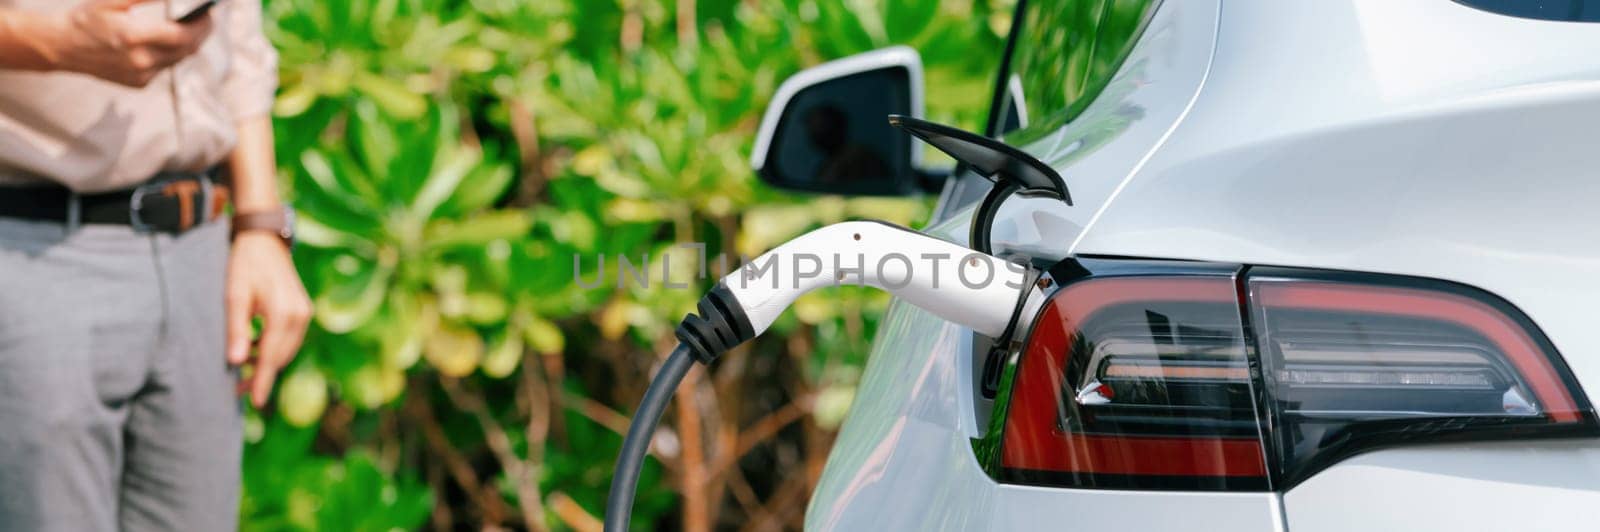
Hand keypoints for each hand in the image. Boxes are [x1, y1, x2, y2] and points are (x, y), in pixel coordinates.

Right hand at [42, 0, 213, 86]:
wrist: (62, 47)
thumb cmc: (87, 18)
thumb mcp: (112, 0)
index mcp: (134, 37)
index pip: (183, 35)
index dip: (202, 25)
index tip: (209, 12)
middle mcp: (140, 60)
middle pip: (186, 49)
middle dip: (201, 34)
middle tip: (206, 19)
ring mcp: (140, 75)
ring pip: (178, 60)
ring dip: (188, 45)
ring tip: (192, 28)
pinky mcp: (139, 84)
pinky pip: (165, 68)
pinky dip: (171, 55)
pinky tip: (168, 42)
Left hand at [226, 232, 312, 407]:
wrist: (264, 239)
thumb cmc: (244, 265)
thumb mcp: (234, 296)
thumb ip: (236, 329)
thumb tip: (236, 362)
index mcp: (282, 312)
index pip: (271, 356)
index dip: (262, 381)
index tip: (254, 403)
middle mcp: (300, 315)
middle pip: (281, 356)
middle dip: (262, 374)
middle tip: (237, 390)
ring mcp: (304, 312)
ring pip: (286, 349)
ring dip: (267, 363)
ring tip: (242, 373)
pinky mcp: (303, 310)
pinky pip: (289, 338)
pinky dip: (273, 349)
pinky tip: (255, 350)